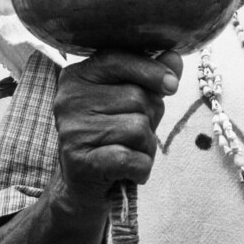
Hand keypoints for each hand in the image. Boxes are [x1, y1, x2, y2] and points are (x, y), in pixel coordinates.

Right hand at [49, 50, 182, 217]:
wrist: (84, 187)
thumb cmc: (112, 136)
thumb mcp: (131, 101)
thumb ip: (150, 76)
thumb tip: (174, 57)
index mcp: (77, 77)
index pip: (117, 59)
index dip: (151, 70)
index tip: (172, 85)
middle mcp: (69, 101)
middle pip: (136, 97)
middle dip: (150, 118)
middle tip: (136, 135)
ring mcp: (73, 132)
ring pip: (138, 128)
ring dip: (146, 146)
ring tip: (131, 152)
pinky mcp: (81, 163)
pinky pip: (133, 159)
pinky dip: (142, 168)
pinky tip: (130, 171)